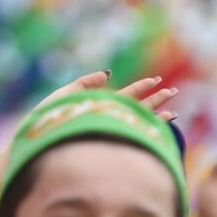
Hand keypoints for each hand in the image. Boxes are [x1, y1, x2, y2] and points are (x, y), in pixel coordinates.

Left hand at [0, 71, 179, 182]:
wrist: (41, 142)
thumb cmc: (49, 120)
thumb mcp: (67, 95)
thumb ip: (86, 83)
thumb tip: (109, 74)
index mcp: (98, 108)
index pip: (125, 97)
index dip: (141, 88)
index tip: (156, 81)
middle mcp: (107, 121)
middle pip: (137, 108)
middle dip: (155, 101)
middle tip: (172, 93)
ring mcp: (110, 132)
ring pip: (139, 123)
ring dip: (157, 116)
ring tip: (175, 113)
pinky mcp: (109, 141)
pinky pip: (132, 135)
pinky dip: (147, 133)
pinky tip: (159, 130)